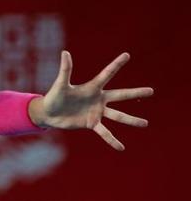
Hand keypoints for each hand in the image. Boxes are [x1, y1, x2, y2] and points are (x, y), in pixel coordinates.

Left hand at [30, 51, 153, 150]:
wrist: (48, 113)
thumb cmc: (54, 96)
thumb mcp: (61, 84)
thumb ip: (65, 69)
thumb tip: (65, 52)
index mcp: (92, 87)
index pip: (107, 74)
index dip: (116, 64)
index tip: (127, 55)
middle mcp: (98, 99)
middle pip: (120, 95)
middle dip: (136, 93)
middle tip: (151, 91)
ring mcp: (97, 112)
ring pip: (118, 116)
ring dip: (131, 120)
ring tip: (145, 124)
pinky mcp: (91, 123)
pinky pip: (104, 132)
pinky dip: (112, 140)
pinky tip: (121, 148)